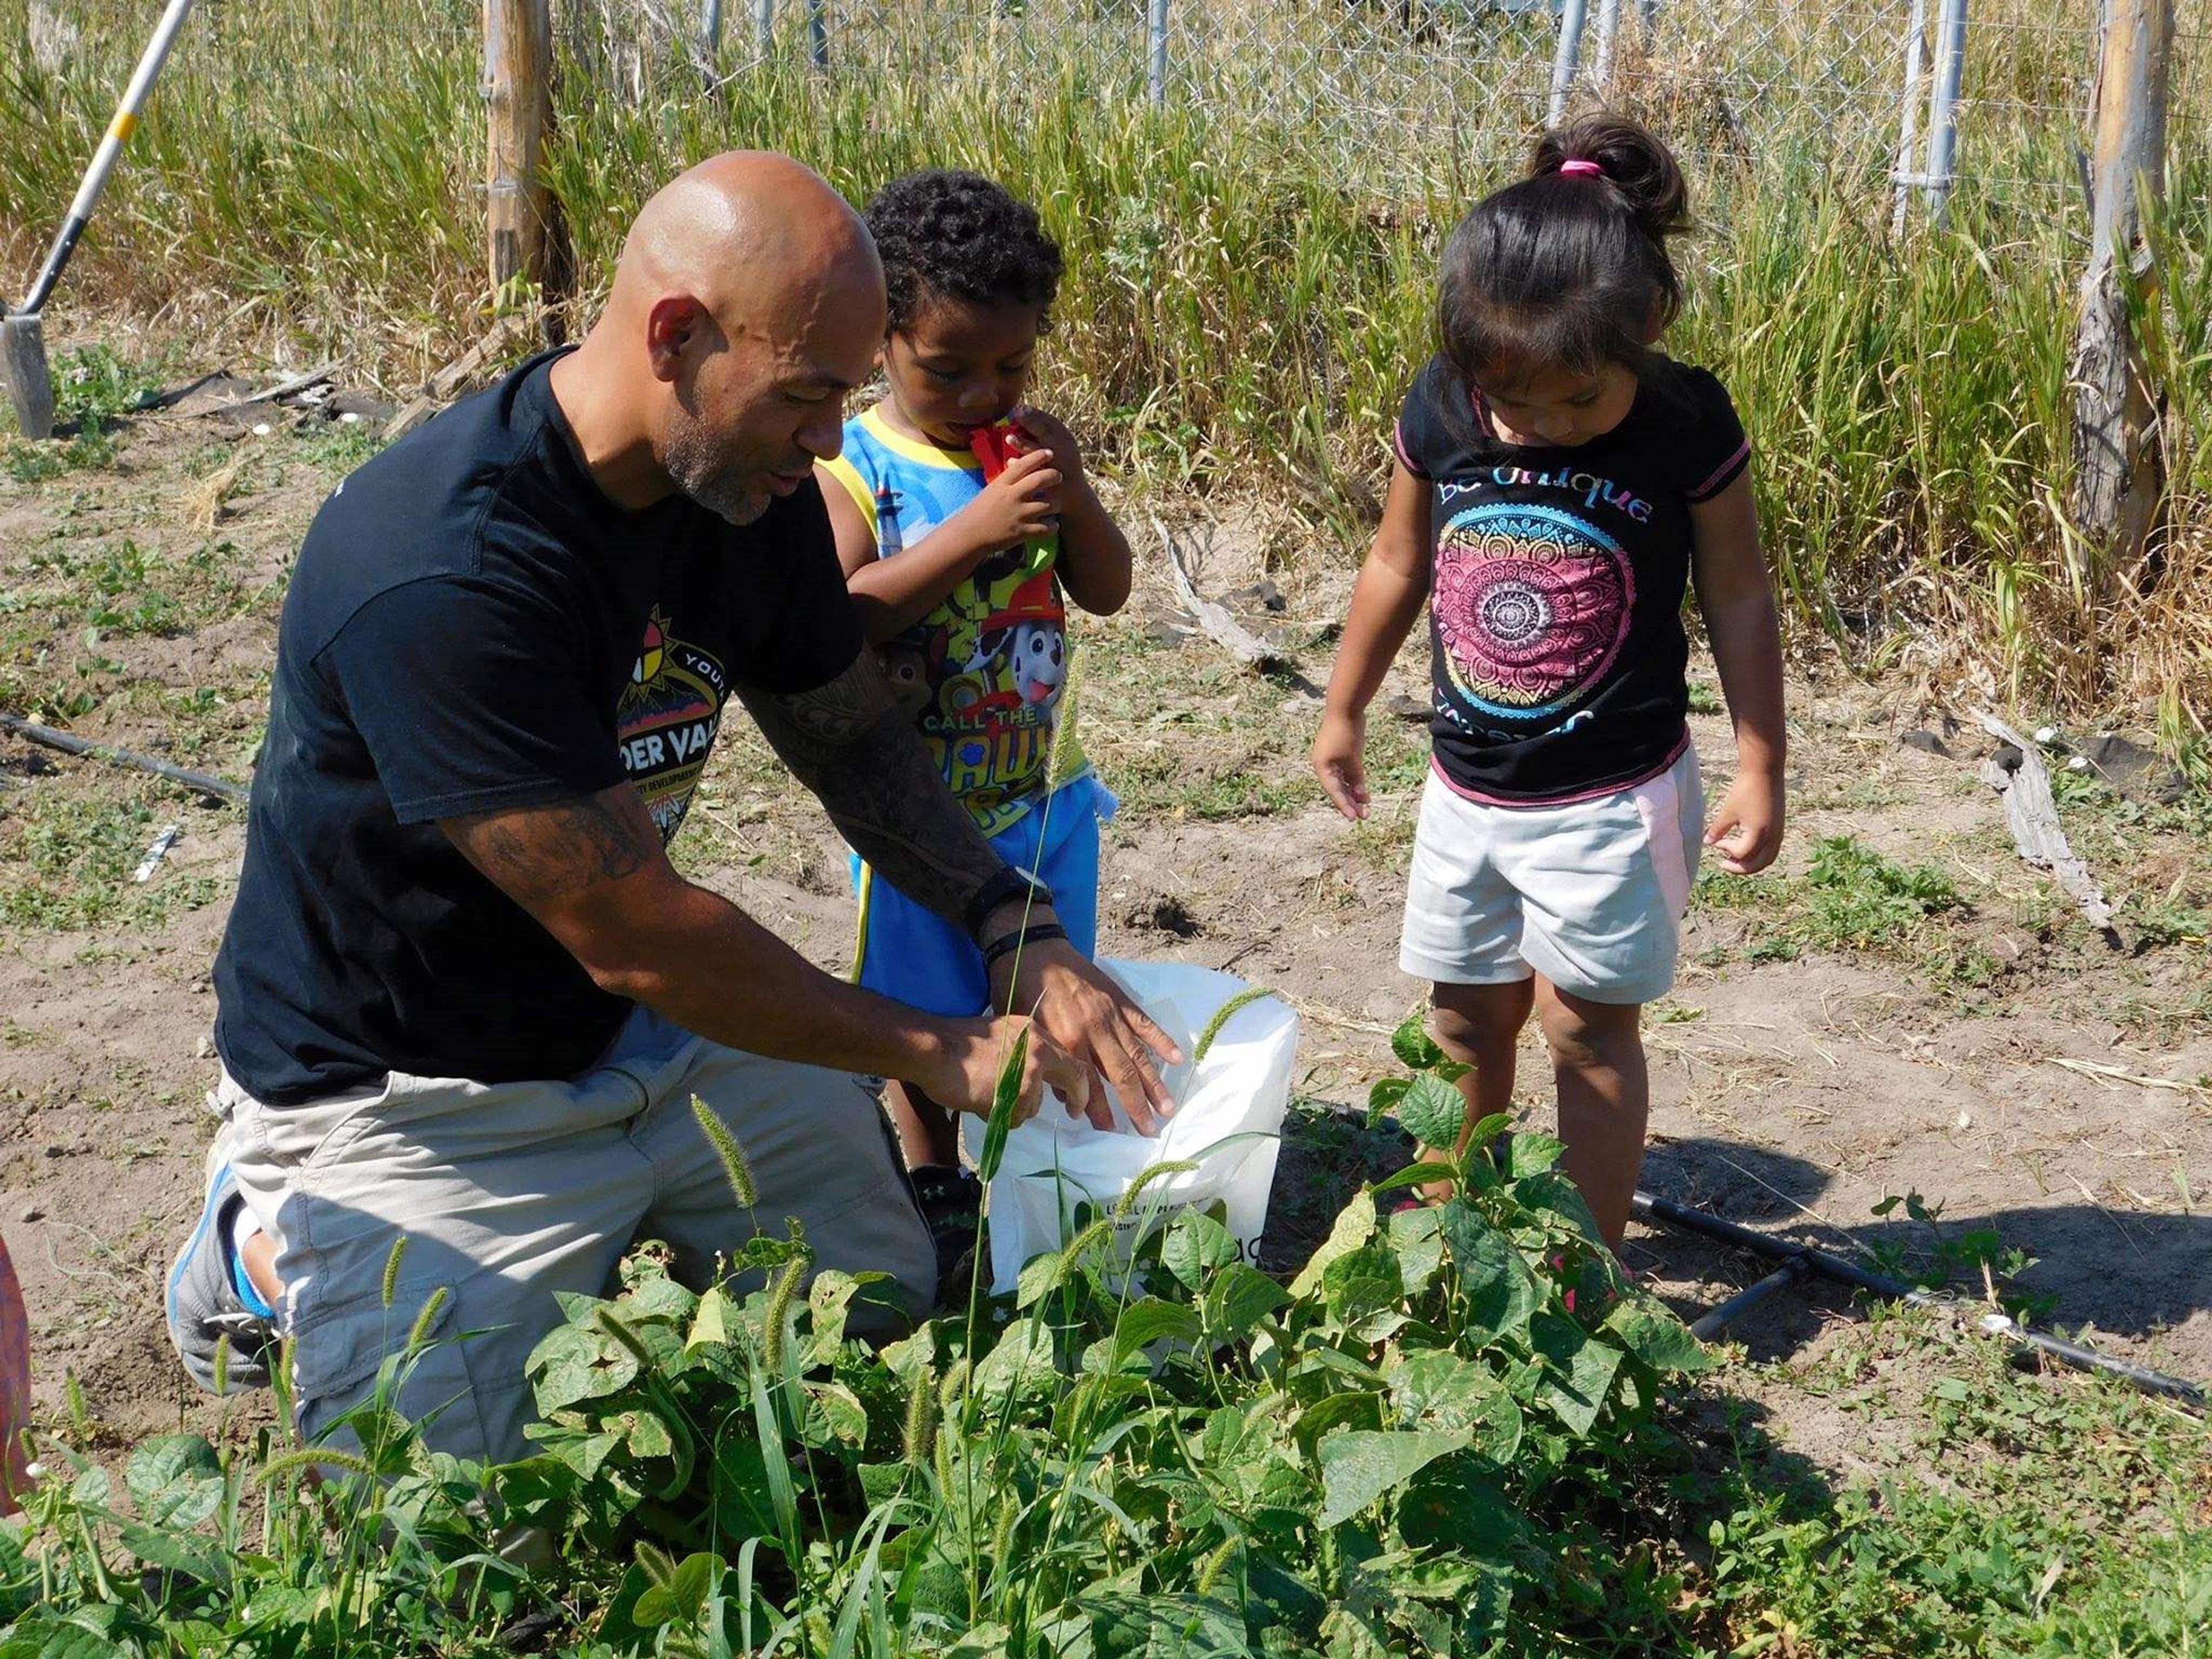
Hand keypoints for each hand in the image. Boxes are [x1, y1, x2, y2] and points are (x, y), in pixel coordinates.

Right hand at [919, 1014, 1092, 1127]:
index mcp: (1035, 1032)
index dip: (1078, 1080)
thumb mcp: (1002, 1035)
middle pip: (1072, 1078)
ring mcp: (1031, 1072)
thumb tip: (1037, 1075)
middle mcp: (1040, 1049)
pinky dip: (1000, 1116)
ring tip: (988, 1095)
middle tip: (1075, 1112)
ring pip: (1035, 1104)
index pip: (1069, 1057)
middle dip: (1077, 1098)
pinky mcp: (1019, 1095)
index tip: (1077, 1096)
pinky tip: (981, 1102)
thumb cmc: (958, 1042)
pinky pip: (1016, 1118)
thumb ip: (1025, 1051)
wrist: (936, 1050)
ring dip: (1016, 1107)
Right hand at [951, 446, 1061, 551]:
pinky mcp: (1022, 532)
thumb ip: (1007, 481)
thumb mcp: (990, 491)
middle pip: (1040, 479)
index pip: (1023, 464)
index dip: (1038, 456)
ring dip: (1055, 504)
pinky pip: (1046, 527)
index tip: (1049, 452)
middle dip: (1054, 475)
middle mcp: (1012, 496)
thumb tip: (1018, 467)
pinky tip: (1052, 524)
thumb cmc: (977, 512)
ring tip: (1055, 505)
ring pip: (1048, 504)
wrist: (968, 536)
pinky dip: (1052, 525)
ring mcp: (1018, 514)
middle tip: (1058, 476)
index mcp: (1002, 484)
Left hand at [991, 939, 1182, 1134]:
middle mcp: (1093, 1030)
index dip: (1099, 1111)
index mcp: (1066, 1040)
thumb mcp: (1023, 1030)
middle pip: (1120, 1075)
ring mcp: (1109, 1013)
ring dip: (1154, 1082)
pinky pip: (1143, 1022)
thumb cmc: (1017, 987)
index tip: (1109, 1131)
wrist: (1031, 945)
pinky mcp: (1118, 997)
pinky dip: (1161, 1041)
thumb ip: (1046, 1063)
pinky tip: (1177, 1059)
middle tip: (1148, 1131)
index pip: (1089, 1085)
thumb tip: (1064, 1097)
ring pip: (1137, 1054)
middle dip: (1135, 1106)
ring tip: (1167, 1108)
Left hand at [1007, 405, 1082, 483]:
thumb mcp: (1056, 446)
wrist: (1075, 496)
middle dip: (1031, 422)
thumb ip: (1041, 433)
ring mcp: (1063, 467)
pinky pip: (1039, 475)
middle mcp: (1067, 452)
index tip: (1019, 407)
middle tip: (1015, 414)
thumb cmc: (1059, 466)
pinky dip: (1024, 468)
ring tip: (1009, 438)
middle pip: (1048, 434)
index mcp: (1066, 440)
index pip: (1051, 422)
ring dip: (1025, 444)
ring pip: (1044, 453)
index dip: (1035, 413)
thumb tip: (1020, 413)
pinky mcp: (1056, 482)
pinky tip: (1010, 461)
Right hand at [1312, 708, 1370, 820]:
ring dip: (1354, 794)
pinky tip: (1364, 792)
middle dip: (1351, 802)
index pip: (1334, 792)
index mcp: (1322, 768)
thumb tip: (1361, 796)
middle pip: (1338, 789)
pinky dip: (1354, 782)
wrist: (1345, 708)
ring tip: (1366, 807)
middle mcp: (1325, 766)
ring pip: (1343, 782)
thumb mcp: (1353, 760)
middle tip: (1364, 816)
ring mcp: (1331, 760)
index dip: (1344, 805)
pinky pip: (1346, 773)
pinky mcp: (1340, 754)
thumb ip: (1357, 779)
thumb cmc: (1346, 733)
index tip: (1353, 818)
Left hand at [1705, 769, 1783, 873]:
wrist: (1765, 771)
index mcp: (1759, 834)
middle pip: (1758, 864)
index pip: (1742, 853)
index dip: (1725, 849)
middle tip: (1724, 864)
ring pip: (1767, 859)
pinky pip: (1772, 849)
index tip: (1715, 841)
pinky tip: (1747, 846)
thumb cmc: (1745, 789)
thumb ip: (1718, 829)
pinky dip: (1760, 854)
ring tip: (1735, 859)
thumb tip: (1707, 842)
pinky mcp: (1780, 827)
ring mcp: (1779, 833)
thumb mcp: (1728, 811)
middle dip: (1740, 868)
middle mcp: (1773, 837)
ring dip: (1751, 863)